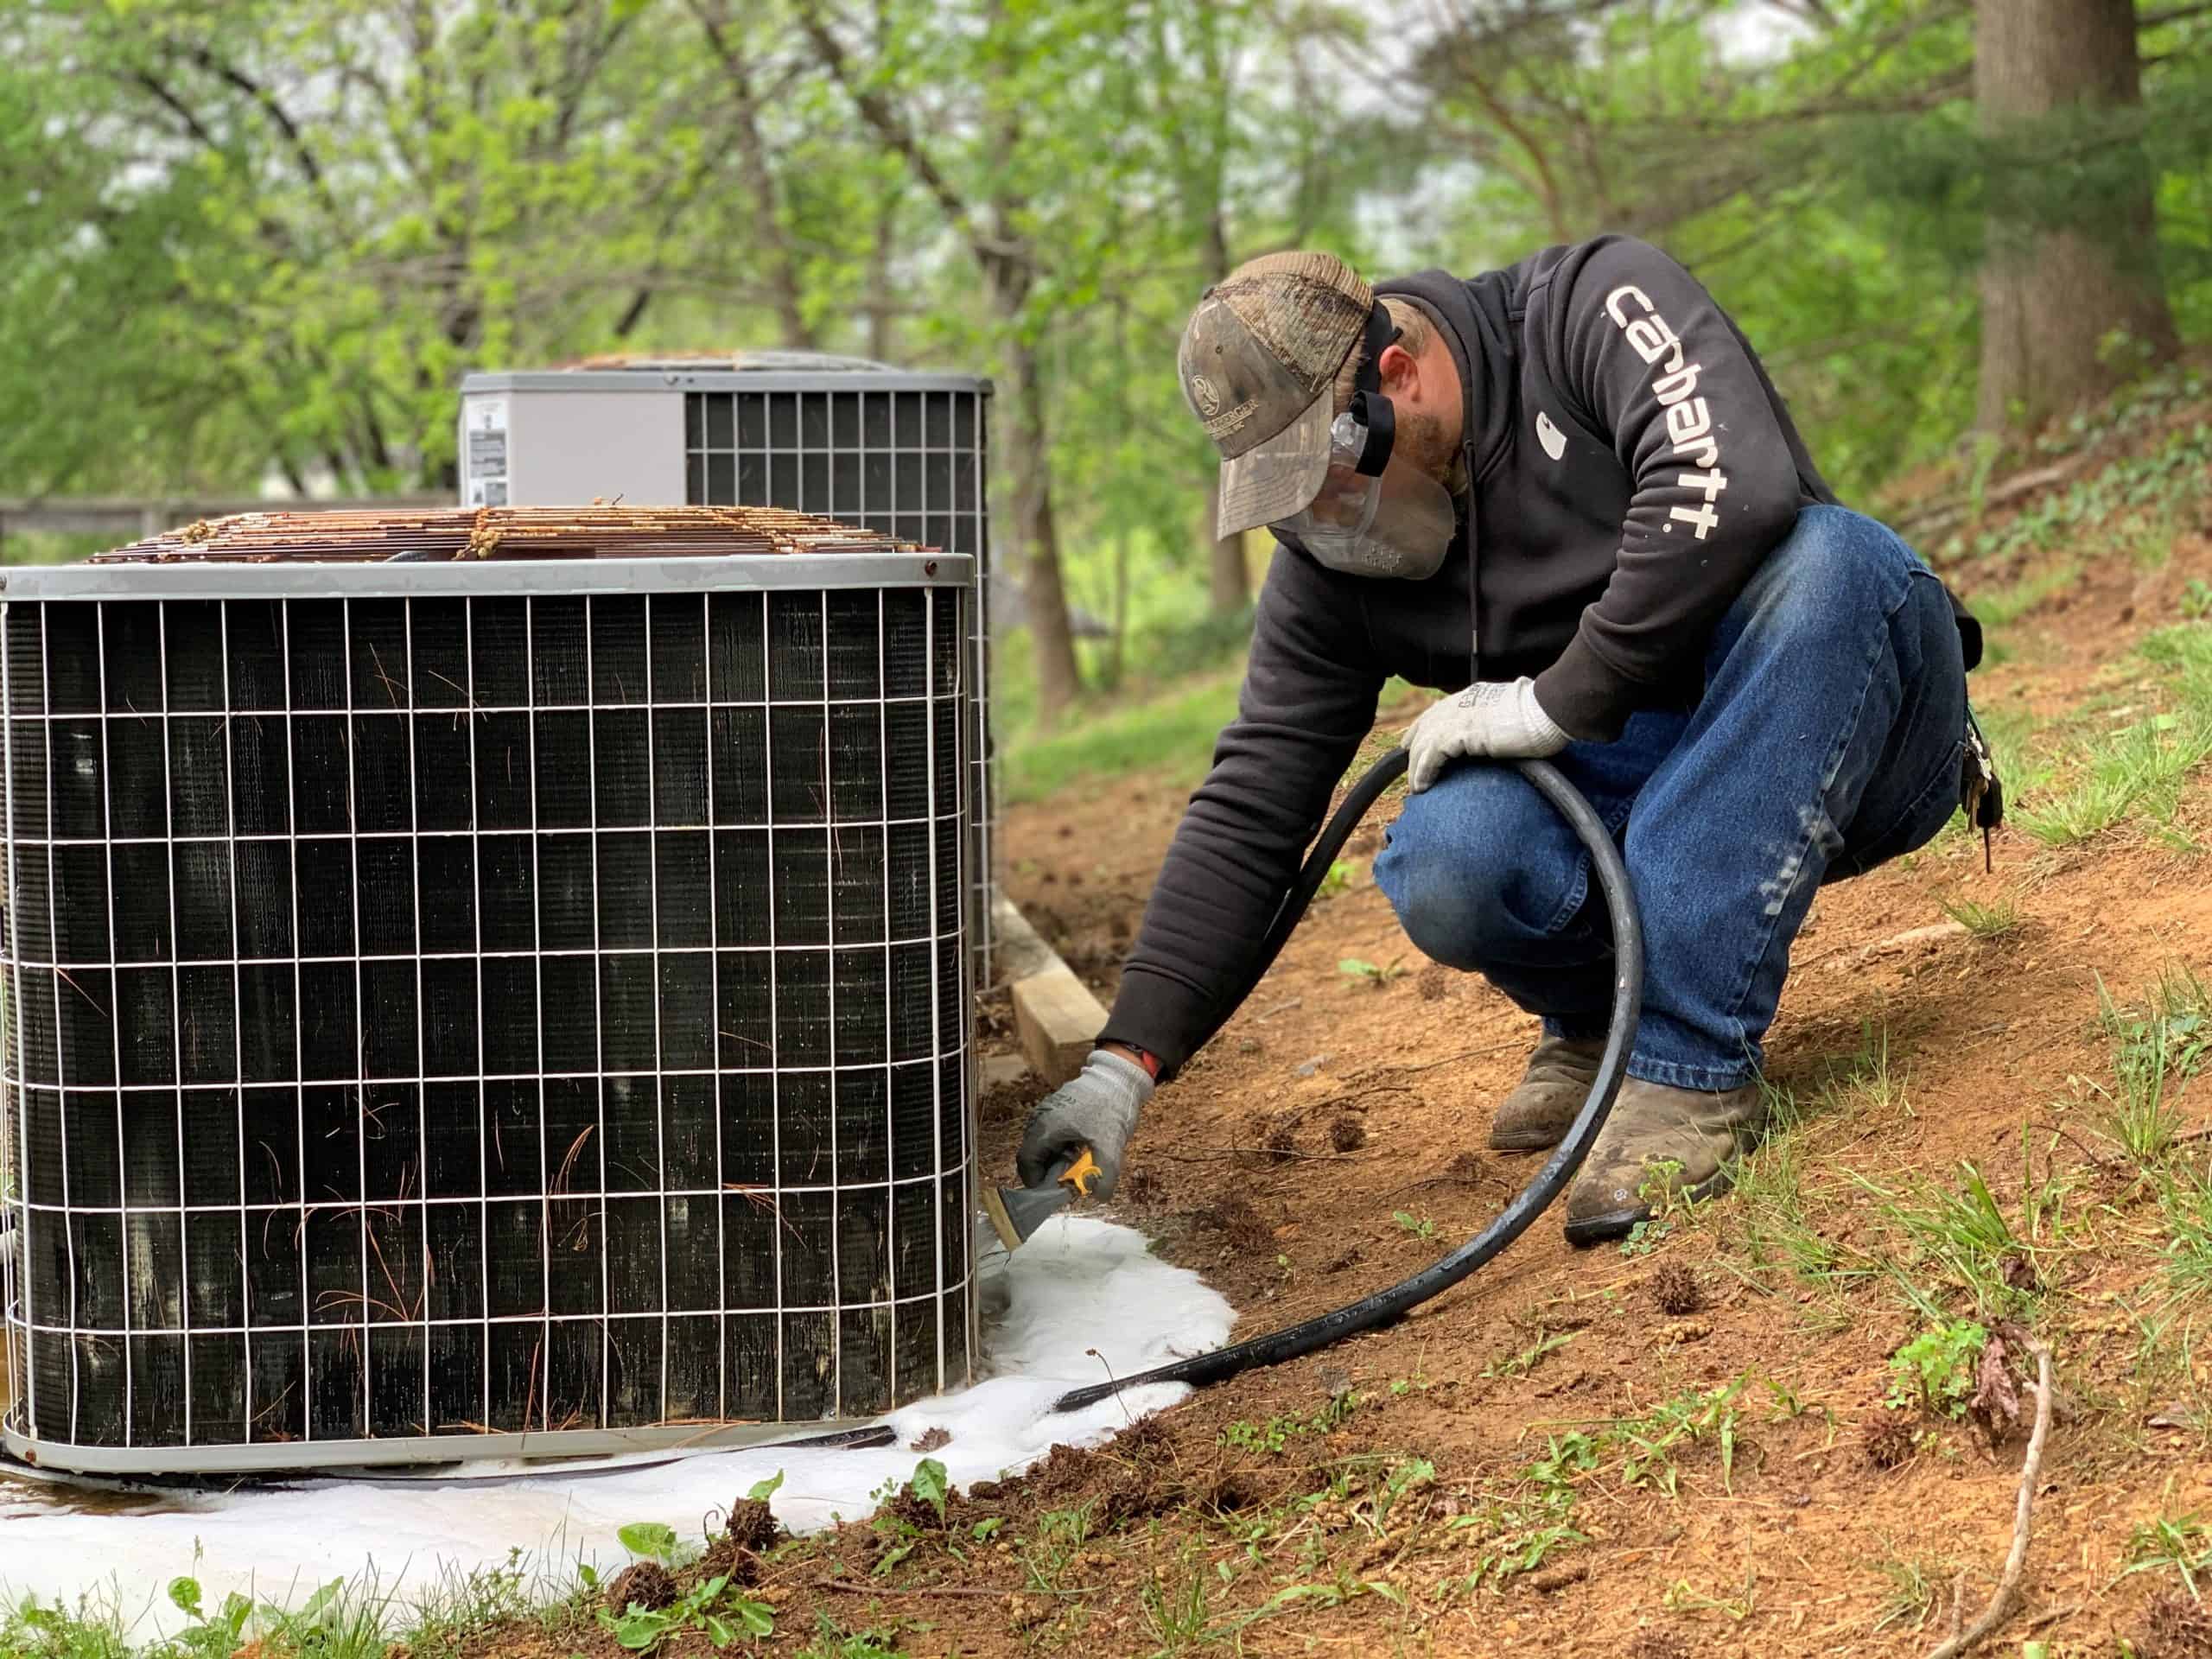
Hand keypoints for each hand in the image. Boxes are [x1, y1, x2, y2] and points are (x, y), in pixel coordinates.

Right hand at [1016, 1048, 1153, 1197]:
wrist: (1118, 1078)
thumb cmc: (1110, 1109)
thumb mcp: (1111, 1147)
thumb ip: (1105, 1176)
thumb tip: (1099, 1197)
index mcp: (1045, 1128)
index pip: (1026, 1162)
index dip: (1036, 1182)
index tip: (1055, 1191)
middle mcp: (1039, 1118)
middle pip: (1034, 1155)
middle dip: (1049, 1171)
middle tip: (1070, 1179)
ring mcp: (1046, 1110)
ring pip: (1042, 1144)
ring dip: (1056, 1159)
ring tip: (1077, 1161)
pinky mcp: (1055, 1106)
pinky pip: (1050, 1133)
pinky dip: (1061, 1146)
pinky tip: (1080, 1146)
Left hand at [1405, 677, 1569, 791]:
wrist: (1549, 710)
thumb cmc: (1542, 716)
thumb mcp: (1512, 718)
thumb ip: (1496, 725)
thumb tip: (1494, 740)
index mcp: (1473, 697)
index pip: (1437, 711)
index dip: (1420, 729)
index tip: (1409, 745)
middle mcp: (1463, 703)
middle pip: (1426, 727)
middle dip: (1413, 753)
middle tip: (1411, 777)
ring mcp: (1461, 715)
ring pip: (1425, 742)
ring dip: (1417, 768)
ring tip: (1417, 788)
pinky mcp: (1464, 731)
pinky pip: (1433, 753)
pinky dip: (1424, 770)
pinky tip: (1422, 785)